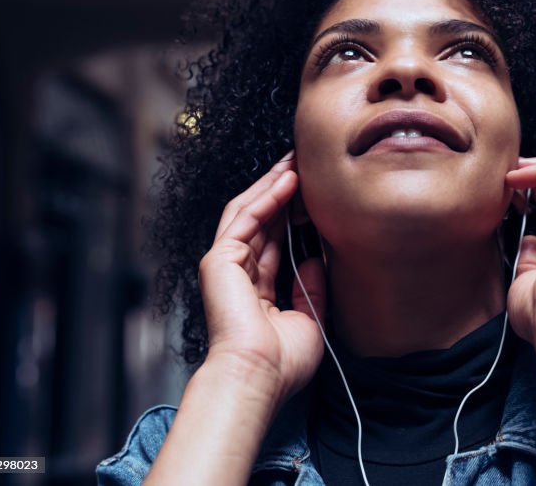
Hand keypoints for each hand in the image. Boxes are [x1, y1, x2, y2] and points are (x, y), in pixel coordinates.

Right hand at [198, 151, 325, 404]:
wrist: (259, 376)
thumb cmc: (282, 362)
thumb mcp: (310, 319)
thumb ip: (312, 288)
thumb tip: (317, 259)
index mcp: (255, 291)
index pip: (274, 242)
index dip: (293, 215)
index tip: (315, 193)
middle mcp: (237, 275)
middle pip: (261, 220)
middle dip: (282, 190)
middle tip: (305, 163)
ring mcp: (224, 265)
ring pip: (250, 211)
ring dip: (273, 185)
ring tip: (296, 160)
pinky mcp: (218, 260)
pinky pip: (244, 218)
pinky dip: (266, 197)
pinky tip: (287, 179)